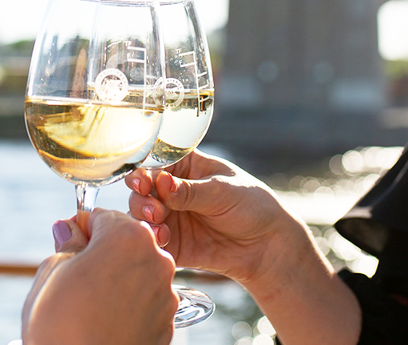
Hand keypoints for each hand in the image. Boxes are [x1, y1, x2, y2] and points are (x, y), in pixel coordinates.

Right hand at [22, 209, 178, 344]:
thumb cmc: (61, 324)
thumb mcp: (52, 273)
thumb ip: (67, 244)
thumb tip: (67, 229)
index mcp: (128, 237)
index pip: (103, 216)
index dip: (81, 228)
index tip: (67, 241)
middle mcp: (157, 260)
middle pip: (126, 242)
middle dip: (102, 252)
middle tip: (74, 274)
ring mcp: (166, 294)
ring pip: (138, 272)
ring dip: (117, 278)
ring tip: (88, 302)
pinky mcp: (168, 324)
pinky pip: (146, 301)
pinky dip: (128, 304)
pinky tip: (105, 319)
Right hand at [126, 149, 300, 284]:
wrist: (266, 245)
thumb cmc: (251, 205)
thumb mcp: (222, 191)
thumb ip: (190, 191)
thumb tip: (161, 183)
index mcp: (185, 166)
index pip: (154, 163)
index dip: (143, 171)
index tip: (143, 182)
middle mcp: (171, 189)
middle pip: (141, 188)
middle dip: (142, 197)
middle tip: (154, 209)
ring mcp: (169, 216)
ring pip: (140, 214)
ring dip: (143, 217)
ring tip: (158, 223)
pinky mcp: (171, 242)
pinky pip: (151, 240)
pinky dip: (151, 239)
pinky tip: (162, 239)